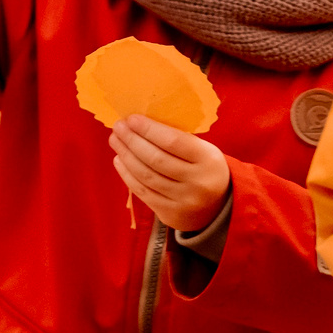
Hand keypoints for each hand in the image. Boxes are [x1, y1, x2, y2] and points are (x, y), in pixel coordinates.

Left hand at [109, 116, 231, 233]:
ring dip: (126, 155)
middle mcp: (197, 182)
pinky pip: (142, 192)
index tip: (131, 119)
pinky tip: (119, 160)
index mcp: (208, 160)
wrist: (217, 207)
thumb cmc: (204, 169)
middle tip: (118, 126)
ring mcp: (182, 201)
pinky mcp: (169, 213)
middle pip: (155, 159)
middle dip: (132, 140)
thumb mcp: (203, 151)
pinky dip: (127, 175)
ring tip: (115, 140)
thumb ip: (179, 140)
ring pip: (146, 176)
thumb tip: (141, 123)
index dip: (149, 129)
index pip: (173, 142)